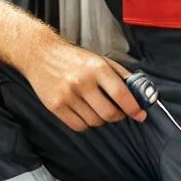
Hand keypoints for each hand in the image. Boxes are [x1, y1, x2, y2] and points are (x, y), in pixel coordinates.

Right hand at [22, 36, 145, 131]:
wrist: (40, 55)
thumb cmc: (73, 58)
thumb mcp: (100, 60)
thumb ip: (121, 75)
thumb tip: (140, 94)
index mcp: (97, 68)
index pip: (121, 94)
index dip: (134, 108)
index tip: (140, 115)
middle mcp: (82, 82)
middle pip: (109, 113)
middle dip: (118, 117)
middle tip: (118, 113)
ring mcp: (67, 96)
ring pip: (94, 122)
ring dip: (101, 119)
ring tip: (97, 108)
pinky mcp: (55, 106)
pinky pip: (79, 126)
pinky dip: (86, 124)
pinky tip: (85, 113)